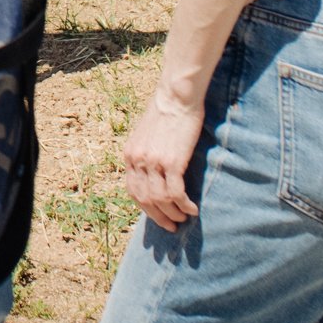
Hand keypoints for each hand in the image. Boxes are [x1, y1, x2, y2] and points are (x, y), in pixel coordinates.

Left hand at [121, 91, 204, 231]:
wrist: (176, 96)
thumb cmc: (166, 113)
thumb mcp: (147, 135)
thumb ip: (147, 154)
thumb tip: (155, 173)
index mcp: (130, 154)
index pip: (133, 190)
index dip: (146, 208)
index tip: (158, 217)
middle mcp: (137, 160)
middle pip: (144, 199)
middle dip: (158, 217)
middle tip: (171, 226)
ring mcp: (153, 162)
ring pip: (159, 200)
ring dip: (173, 214)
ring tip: (184, 218)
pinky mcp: (171, 162)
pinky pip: (175, 194)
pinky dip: (184, 206)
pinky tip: (192, 209)